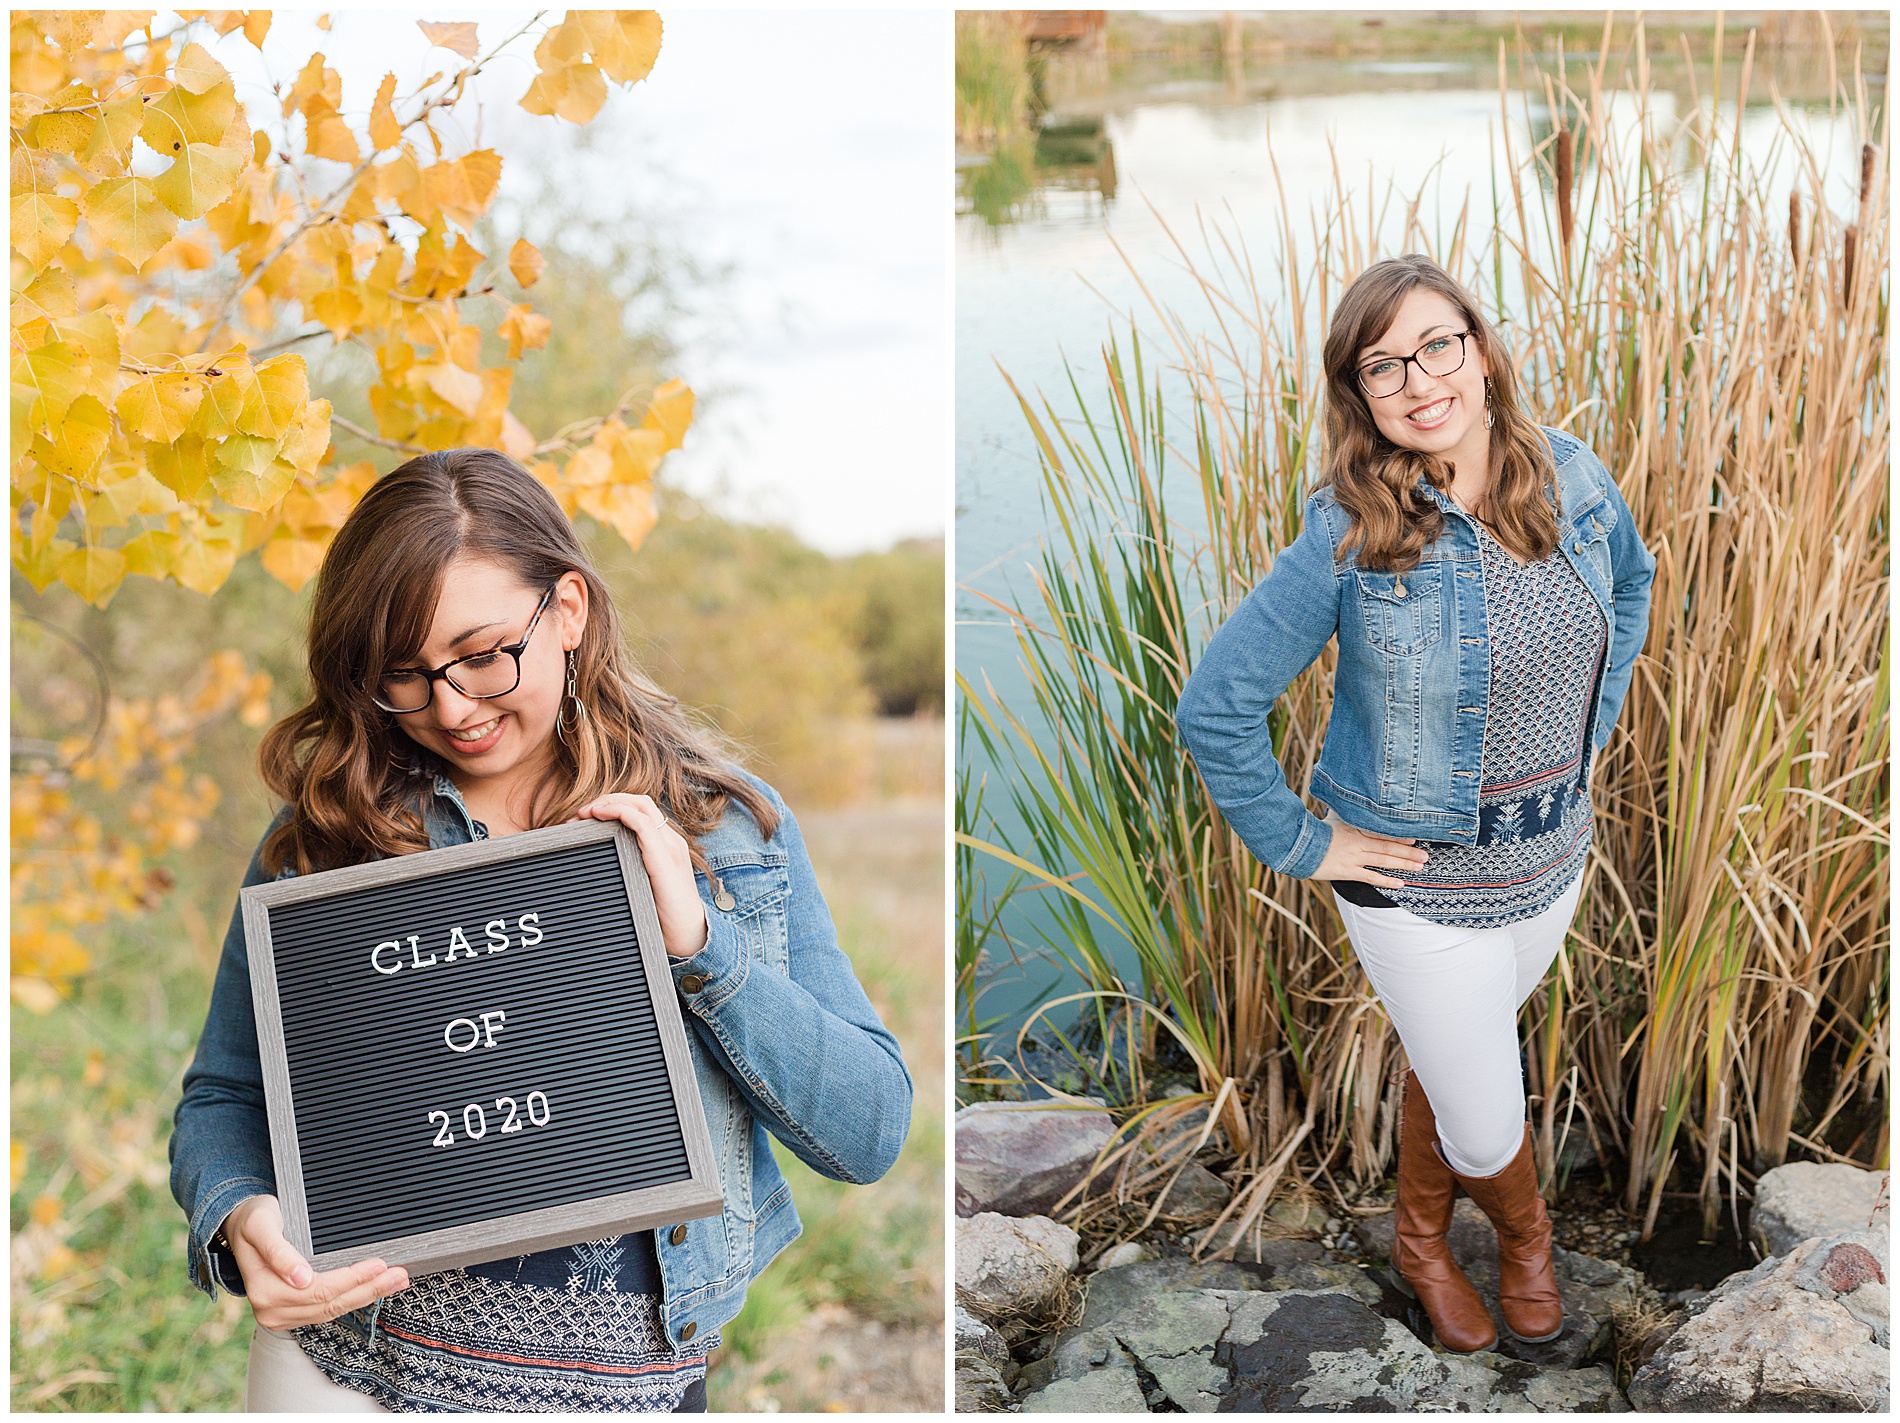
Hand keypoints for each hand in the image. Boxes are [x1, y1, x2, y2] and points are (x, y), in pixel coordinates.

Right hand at [224, 1194, 408, 1328]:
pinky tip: (373, 1289)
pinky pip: (327, 1310)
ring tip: (396, 1282)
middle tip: (399, 1275)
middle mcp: (272, 1310)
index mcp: (265, 1291)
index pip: (319, 1291)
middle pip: (331, 1304)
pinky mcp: (292, 1313)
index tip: (379, 1265)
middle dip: (368, 1289)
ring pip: (333, 1310)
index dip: (351, 1279)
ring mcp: (281, 1315)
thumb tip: (300, 1278)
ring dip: (367, 1296)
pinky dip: (353, 1299)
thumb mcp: (262, 1227)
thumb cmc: (253, 1221)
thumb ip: (279, 1252)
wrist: (240, 1227)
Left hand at [575, 793, 708, 957]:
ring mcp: (669, 846)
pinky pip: (642, 823)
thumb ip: (628, 873)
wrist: (689, 936)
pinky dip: (619, 813)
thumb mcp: (642, 888)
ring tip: (585, 814)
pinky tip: (599, 817)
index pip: (640, 811)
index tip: (584, 819)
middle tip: (580, 814)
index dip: (612, 806)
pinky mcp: (664, 857)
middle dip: (607, 800)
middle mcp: (669, 840)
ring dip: (609, 803)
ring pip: (640, 806)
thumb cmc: (665, 919)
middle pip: (639, 802)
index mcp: (665, 846)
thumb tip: (593, 875)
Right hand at [1313, 812, 1429, 888]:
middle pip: (1387, 847)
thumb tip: (1353, 801)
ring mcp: (1353, 858)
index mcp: (1355, 828)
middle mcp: (1357, 842)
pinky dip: (1386, 880)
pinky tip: (1400, 883)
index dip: (1399, 835)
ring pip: (1383, 861)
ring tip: (1419, 867)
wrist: (1298, 847)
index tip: (1415, 837)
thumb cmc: (1316, 832)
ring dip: (1403, 864)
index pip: (1381, 831)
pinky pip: (1370, 877)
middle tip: (1425, 856)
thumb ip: (1347, 812)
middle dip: (1408, 852)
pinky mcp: (1347, 872)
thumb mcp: (1334, 818)